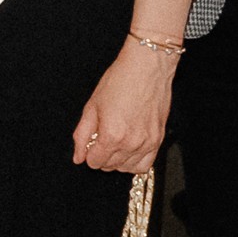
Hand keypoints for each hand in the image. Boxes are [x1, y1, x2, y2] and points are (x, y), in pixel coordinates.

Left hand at [70, 42, 174, 173]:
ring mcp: (148, 142)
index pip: (94, 162)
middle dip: (101, 156)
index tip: (90, 143)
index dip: (88, 153)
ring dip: (116, 161)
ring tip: (113, 144)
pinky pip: (145, 164)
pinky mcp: (158, 139)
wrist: (146, 68)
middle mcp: (131, 143)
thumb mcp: (91, 107)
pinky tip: (127, 150)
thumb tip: (78, 156)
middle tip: (101, 138)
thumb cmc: (119, 82)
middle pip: (110, 166)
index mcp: (112, 135)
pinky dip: (134, 162)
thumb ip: (82, 135)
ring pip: (127, 168)